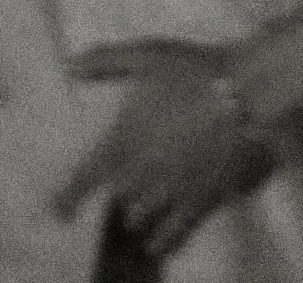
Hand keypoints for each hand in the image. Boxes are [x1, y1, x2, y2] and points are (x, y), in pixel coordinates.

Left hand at [57, 46, 274, 262]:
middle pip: (118, 198)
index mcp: (122, 142)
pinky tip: (158, 245)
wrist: (243, 93)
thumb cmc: (193, 70)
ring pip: (140, 218)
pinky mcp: (199, 202)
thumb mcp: (145, 56)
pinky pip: (175, 233)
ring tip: (135, 214)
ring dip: (137, 214)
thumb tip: (70, 65)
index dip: (67, 200)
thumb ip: (104, 62)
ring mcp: (170, 192)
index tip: (59, 214)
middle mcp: (141, 175)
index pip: (84, 181)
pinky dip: (163, 242)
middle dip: (118, 191)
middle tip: (119, 187)